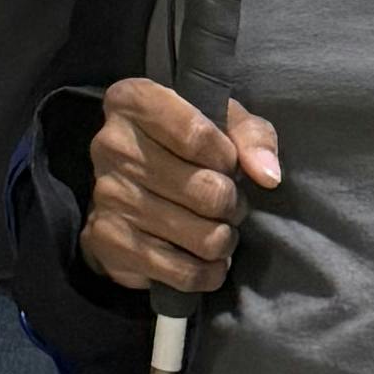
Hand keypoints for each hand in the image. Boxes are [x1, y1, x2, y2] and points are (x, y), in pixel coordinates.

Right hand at [81, 75, 278, 299]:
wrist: (126, 188)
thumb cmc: (184, 146)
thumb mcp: (222, 122)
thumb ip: (251, 136)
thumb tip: (267, 175)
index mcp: (133, 101)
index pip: (199, 135)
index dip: (229, 158)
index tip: (230, 164)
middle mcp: (111, 145)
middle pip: (207, 190)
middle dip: (232, 203)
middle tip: (228, 203)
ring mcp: (106, 196)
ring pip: (202, 236)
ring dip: (224, 239)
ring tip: (217, 229)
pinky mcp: (108, 242)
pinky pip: (183, 272)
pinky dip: (209, 273)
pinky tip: (207, 260)